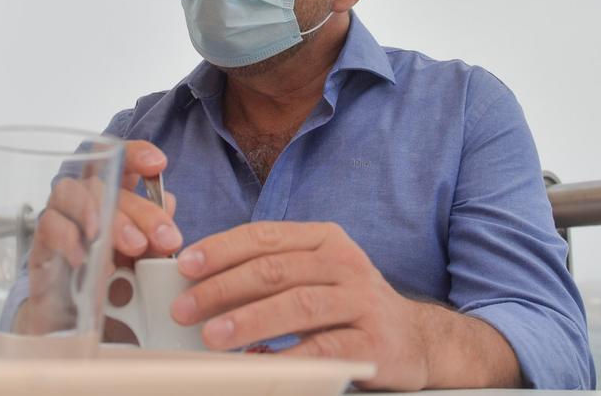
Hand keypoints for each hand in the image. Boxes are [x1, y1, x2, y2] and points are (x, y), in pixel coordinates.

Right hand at [18, 141, 180, 333]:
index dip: (136, 154)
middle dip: (140, 210)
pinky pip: (49, 225)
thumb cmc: (111, 286)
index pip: (117, 160)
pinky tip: (90, 260)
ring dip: (105, 217)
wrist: (74, 325)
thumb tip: (169, 204)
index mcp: (112, 197)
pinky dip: (71, 239)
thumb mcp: (144, 261)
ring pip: (72, 193)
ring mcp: (59, 218)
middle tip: (163, 240)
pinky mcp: (40, 244)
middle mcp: (83, 200)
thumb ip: (157, 234)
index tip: (158, 165)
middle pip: (104, 183)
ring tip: (131, 248)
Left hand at [169, 221, 428, 389]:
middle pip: (275, 270)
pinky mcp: (373, 342)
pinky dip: (288, 356)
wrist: (415, 339)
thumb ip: (269, 273)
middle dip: (223, 288)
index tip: (185, 266)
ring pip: (297, 305)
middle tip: (185, 308)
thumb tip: (201, 284)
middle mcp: (344, 264)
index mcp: (324, 239)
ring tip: (212, 336)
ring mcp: (362, 302)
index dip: (221, 249)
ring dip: (249, 320)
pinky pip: (324, 348)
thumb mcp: (313, 276)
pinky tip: (258, 363)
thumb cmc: (348, 305)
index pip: (264, 236)